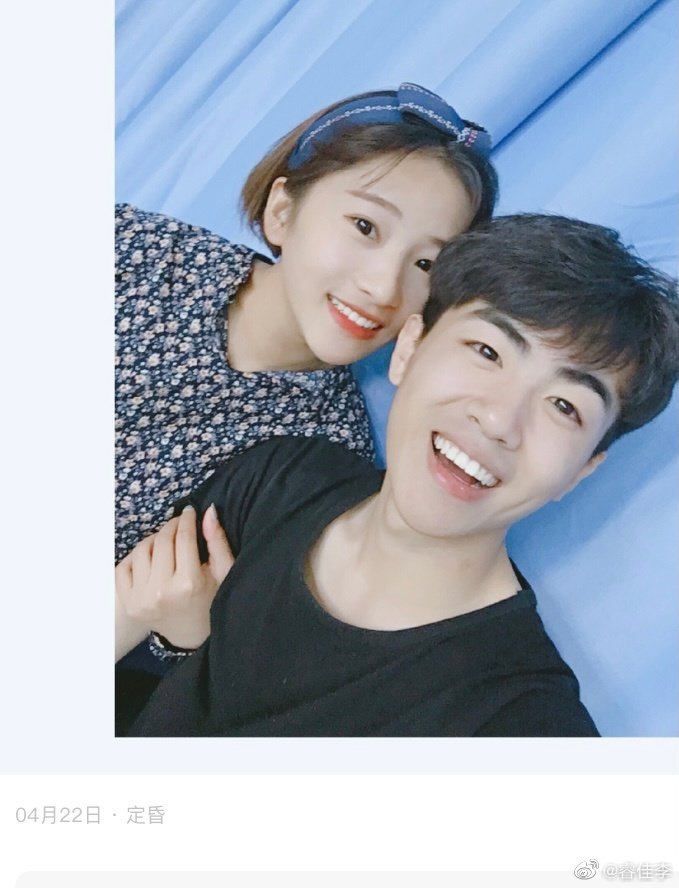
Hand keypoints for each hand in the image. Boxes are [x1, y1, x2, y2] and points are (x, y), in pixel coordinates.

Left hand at [115, 504, 232, 653]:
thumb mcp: (223, 572)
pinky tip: (151, 560)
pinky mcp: (128, 602)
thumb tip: (208, 511)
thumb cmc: (211, 599)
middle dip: (171, 526)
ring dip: (154, 540)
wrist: (190, 634)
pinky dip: (136, 558)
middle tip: (179, 523)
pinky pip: (124, 566)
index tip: (189, 512)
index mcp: (188, 584)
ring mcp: (140, 599)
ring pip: (142, 550)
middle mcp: (161, 592)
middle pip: (162, 541)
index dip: (187, 519)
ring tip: (166, 543)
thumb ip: (217, 541)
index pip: (184, 538)